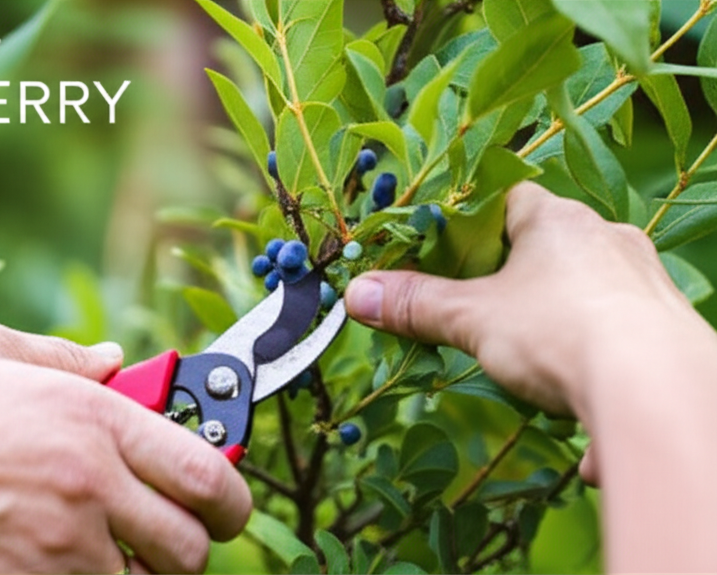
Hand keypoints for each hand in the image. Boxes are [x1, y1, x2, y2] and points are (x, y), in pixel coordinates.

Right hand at [0, 323, 251, 573]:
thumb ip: (67, 355)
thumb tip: (115, 358)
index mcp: (94, 417)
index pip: (209, 472)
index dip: (232, 498)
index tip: (225, 504)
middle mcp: (91, 483)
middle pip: (191, 545)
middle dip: (190, 548)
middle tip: (169, 539)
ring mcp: (59, 545)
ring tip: (110, 555)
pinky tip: (66, 566)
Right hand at [344, 181, 698, 418]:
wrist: (658, 390)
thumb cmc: (559, 332)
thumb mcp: (473, 318)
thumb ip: (417, 305)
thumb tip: (356, 293)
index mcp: (556, 219)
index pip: (506, 197)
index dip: (471, 222)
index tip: (446, 252)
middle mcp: (606, 237)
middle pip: (545, 245)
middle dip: (511, 278)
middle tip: (478, 311)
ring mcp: (642, 279)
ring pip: (584, 288)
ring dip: (554, 319)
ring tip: (526, 360)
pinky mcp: (667, 324)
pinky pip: (618, 330)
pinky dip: (593, 357)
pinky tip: (577, 397)